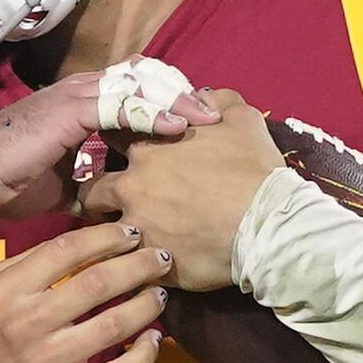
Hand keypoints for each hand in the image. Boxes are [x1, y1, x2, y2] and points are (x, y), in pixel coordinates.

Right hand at [0, 57, 218, 218]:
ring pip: (141, 83)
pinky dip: (155, 114)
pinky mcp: (73, 109)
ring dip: (177, 100)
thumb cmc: (10, 180)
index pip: (137, 86)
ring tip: (207, 119)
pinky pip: (124, 104)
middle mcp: (84, 90)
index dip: (169, 99)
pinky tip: (178, 128)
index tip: (198, 123)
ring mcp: (79, 95)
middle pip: (147, 76)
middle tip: (215, 116)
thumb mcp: (64, 186)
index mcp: (83, 104)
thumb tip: (115, 208)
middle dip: (182, 93)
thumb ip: (92, 186)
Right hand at [0, 223, 169, 362]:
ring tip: (160, 293)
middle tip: (161, 257)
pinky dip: (143, 354)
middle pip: (97, 283)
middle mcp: (28, 323)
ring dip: (145, 305)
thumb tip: (78, 242)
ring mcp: (49, 362)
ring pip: (113, 326)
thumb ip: (25, 264)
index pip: (65, 250)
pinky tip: (153, 338)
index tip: (130, 233)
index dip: (105, 237)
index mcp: (8, 291)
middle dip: (138, 265)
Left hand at [79, 90, 285, 291]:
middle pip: (93, 188)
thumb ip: (215, 101)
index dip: (115, 147)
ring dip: (109, 231)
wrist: (269, 224)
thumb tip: (200, 97)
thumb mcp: (241, 118)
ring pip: (101, 230)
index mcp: (147, 149)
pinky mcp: (147, 261)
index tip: (123, 155)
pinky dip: (131, 264)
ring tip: (126, 238)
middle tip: (115, 204)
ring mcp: (136, 225)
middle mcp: (131, 186)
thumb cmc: (254, 169)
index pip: (110, 138)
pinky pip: (126, 265)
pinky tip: (142, 266)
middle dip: (100, 194)